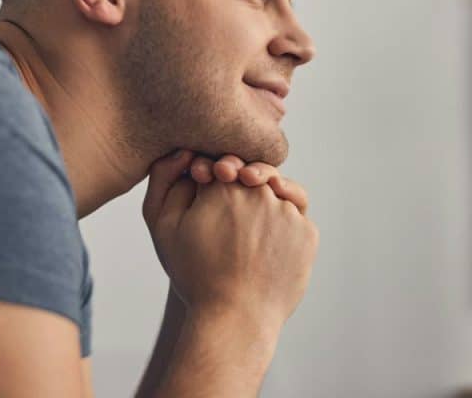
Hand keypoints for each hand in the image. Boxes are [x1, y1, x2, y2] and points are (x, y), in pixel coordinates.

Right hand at [142, 151, 317, 333]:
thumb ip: (165, 179)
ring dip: (265, 202)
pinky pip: (296, 216)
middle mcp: (259, 192)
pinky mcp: (307, 232)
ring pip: (277, 192)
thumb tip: (186, 152)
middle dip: (240, 185)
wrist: (235, 319)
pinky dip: (283, 224)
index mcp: (223, 185)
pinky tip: (265, 247)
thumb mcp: (164, 225)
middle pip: (251, 172)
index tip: (205, 192)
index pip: (220, 161)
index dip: (211, 175)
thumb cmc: (194, 275)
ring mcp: (288, 212)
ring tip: (246, 235)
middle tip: (227, 217)